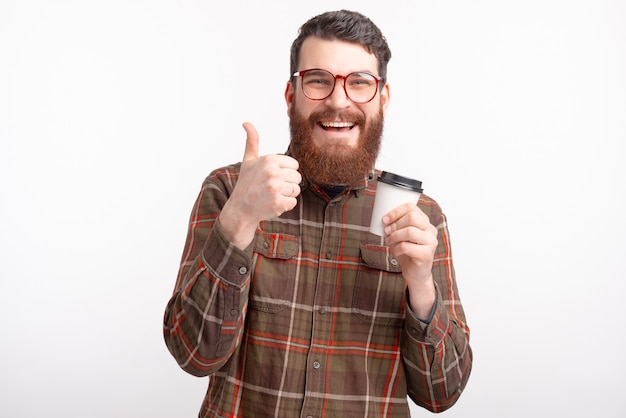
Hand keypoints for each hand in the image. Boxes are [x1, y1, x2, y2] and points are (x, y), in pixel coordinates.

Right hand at [219, 122, 301, 248]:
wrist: (240, 209)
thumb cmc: (246, 184)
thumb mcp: (248, 161)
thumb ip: (252, 141)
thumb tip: (246, 123)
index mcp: (269, 160)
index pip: (294, 165)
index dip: (285, 172)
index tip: (272, 177)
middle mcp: (272, 172)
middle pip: (297, 177)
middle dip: (288, 184)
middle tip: (272, 188)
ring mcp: (275, 188)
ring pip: (296, 190)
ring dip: (287, 195)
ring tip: (272, 195)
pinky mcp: (278, 203)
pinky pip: (293, 202)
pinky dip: (285, 206)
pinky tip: (272, 204)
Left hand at [383, 202, 437, 316]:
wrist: (415, 273)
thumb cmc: (407, 252)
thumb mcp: (400, 236)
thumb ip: (396, 225)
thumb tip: (381, 216)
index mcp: (425, 222)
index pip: (412, 207)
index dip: (396, 211)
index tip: (385, 219)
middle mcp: (430, 230)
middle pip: (412, 217)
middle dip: (395, 224)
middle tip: (386, 230)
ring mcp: (430, 242)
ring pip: (409, 231)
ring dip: (395, 236)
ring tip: (389, 241)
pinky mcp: (426, 254)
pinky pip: (406, 246)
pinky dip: (396, 248)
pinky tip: (395, 251)